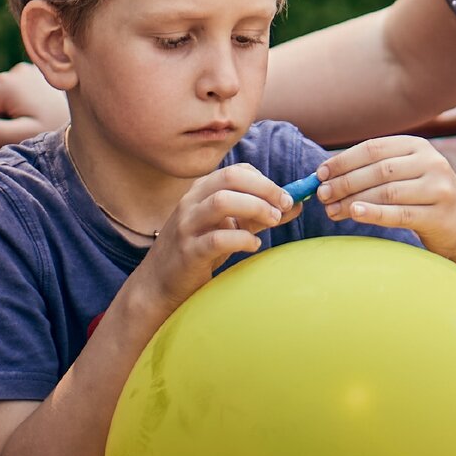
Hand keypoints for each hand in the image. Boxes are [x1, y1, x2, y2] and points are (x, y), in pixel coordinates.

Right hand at [0, 62, 69, 148]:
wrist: (103, 114)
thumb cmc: (59, 130)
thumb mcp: (19, 136)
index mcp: (3, 83)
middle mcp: (13, 71)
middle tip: (17, 130)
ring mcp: (28, 71)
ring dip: (7, 111)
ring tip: (34, 123)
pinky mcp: (41, 76)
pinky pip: (17, 92)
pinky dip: (22, 105)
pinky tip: (43, 114)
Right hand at [136, 164, 297, 314]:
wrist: (158, 285)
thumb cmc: (199, 250)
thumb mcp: (230, 227)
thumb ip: (260, 215)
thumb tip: (297, 204)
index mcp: (201, 191)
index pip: (237, 170)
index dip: (265, 181)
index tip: (285, 197)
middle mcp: (191, 202)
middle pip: (230, 177)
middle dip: (264, 188)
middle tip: (284, 206)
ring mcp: (186, 225)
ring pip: (222, 201)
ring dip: (255, 208)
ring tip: (272, 222)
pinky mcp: (188, 252)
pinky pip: (217, 238)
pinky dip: (242, 239)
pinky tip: (254, 246)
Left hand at [316, 135, 455, 260]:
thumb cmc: (424, 197)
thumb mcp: (409, 172)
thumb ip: (377, 169)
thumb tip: (327, 175)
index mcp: (419, 146)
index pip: (374, 148)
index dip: (344, 160)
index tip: (320, 173)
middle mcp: (431, 162)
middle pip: (378, 170)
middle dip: (345, 182)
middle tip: (322, 195)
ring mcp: (438, 188)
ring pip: (386, 192)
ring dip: (353, 201)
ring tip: (332, 210)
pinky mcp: (438, 215)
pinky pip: (399, 214)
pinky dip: (374, 214)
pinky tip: (354, 214)